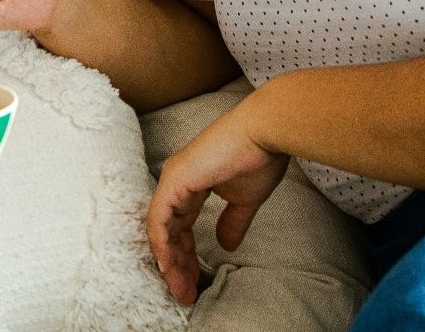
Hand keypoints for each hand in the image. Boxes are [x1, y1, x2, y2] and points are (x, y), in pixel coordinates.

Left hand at [145, 98, 286, 305]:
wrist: (264, 132)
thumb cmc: (259, 157)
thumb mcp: (245, 200)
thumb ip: (232, 222)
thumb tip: (226, 245)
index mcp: (191, 182)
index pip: (181, 225)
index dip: (186, 254)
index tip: (195, 280)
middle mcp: (177, 180)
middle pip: (168, 231)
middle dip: (177, 264)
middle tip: (185, 292)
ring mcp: (173, 179)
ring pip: (160, 229)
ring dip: (170, 262)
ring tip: (180, 288)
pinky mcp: (174, 181)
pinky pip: (159, 221)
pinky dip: (163, 245)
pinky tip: (170, 267)